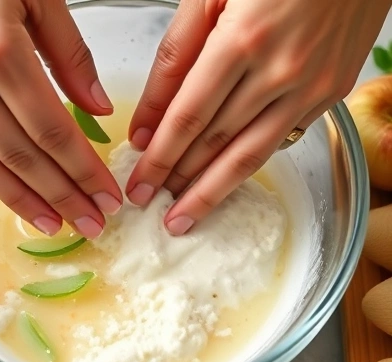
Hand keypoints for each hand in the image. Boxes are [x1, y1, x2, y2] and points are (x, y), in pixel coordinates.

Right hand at [0, 0, 121, 238]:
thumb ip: (71, 56)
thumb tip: (98, 109)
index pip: (53, 130)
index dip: (83, 170)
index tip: (108, 196)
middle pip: (23, 155)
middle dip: (63, 195)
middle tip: (94, 222)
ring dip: (27, 201)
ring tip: (60, 226)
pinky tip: (18, 198)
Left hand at [126, 0, 390, 234]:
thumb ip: (174, 58)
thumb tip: (146, 120)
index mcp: (242, 39)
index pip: (188, 117)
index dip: (159, 156)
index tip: (138, 182)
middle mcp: (280, 72)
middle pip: (216, 143)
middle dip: (178, 179)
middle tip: (151, 202)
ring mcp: (311, 87)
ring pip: (251, 155)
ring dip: (212, 190)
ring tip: (184, 215)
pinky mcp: (329, 95)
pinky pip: (280, 141)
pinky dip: (247, 165)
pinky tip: (224, 180)